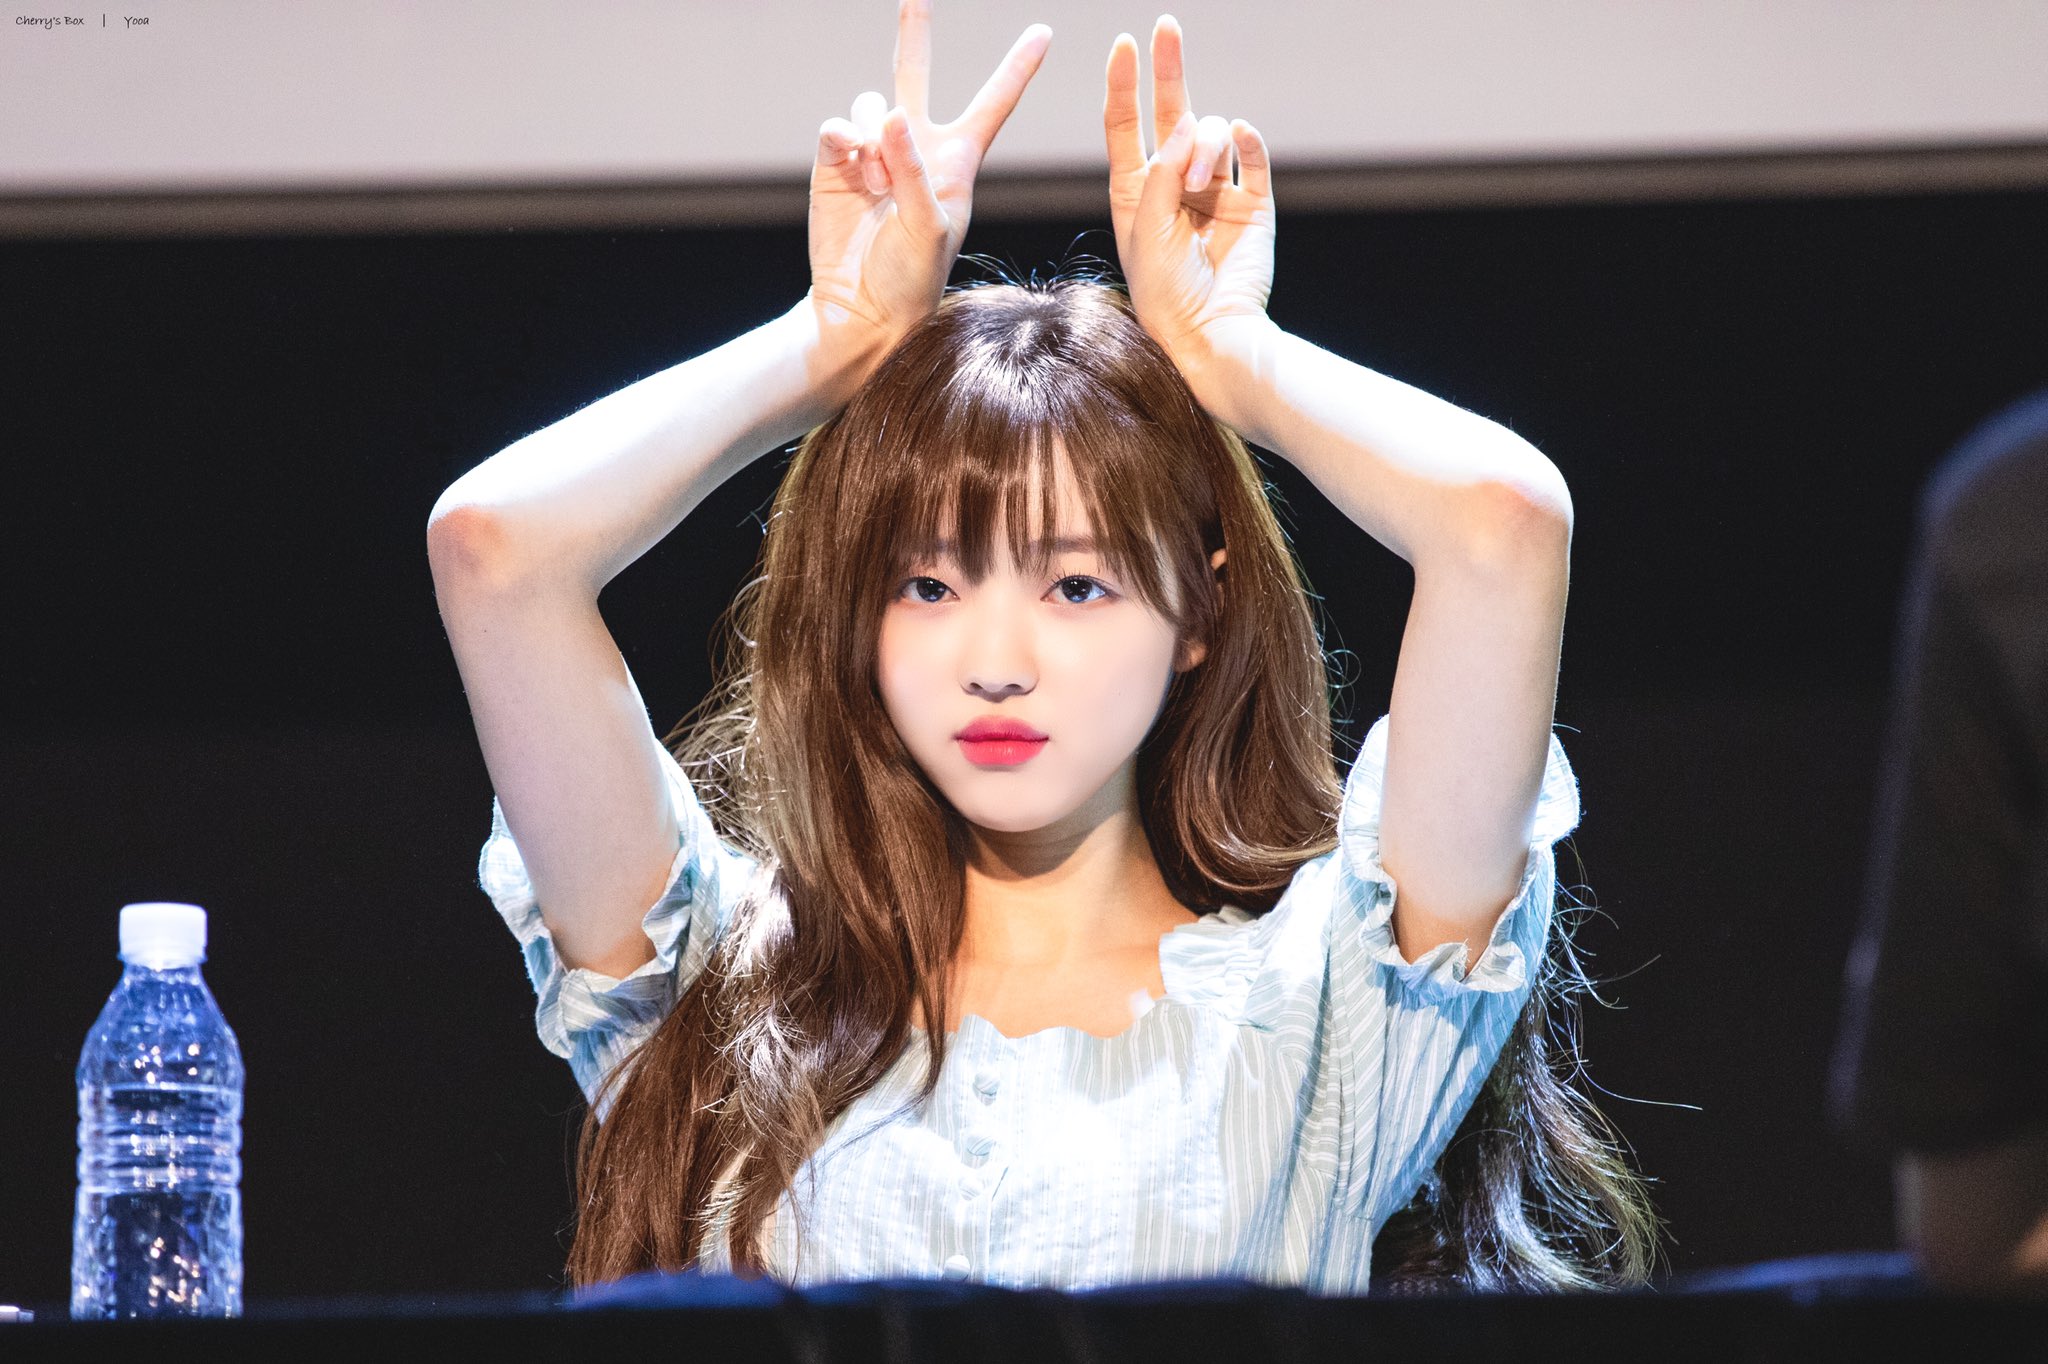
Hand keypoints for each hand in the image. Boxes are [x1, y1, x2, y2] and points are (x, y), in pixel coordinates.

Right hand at [807, 1, 1050, 377]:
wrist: (861, 309)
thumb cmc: (912, 279)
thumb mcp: (929, 229)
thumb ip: (913, 171)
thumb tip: (887, 113)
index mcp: (956, 163)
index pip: (993, 105)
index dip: (1016, 68)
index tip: (1043, 32)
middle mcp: (915, 149)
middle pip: (917, 77)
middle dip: (914, 36)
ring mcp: (873, 153)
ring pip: (871, 103)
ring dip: (872, 133)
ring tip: (875, 179)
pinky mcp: (835, 162)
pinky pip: (838, 125)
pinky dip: (843, 138)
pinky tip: (851, 167)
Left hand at [1104, 17, 1276, 385]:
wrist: (1211, 332)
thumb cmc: (1165, 291)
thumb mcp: (1146, 228)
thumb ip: (1162, 173)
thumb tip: (1191, 122)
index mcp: (1136, 191)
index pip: (1126, 125)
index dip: (1124, 85)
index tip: (1124, 46)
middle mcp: (1175, 185)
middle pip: (1171, 112)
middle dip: (1169, 69)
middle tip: (1166, 27)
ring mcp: (1216, 191)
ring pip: (1211, 133)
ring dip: (1203, 144)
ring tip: (1201, 179)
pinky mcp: (1254, 202)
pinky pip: (1253, 155)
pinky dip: (1247, 140)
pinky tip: (1238, 134)